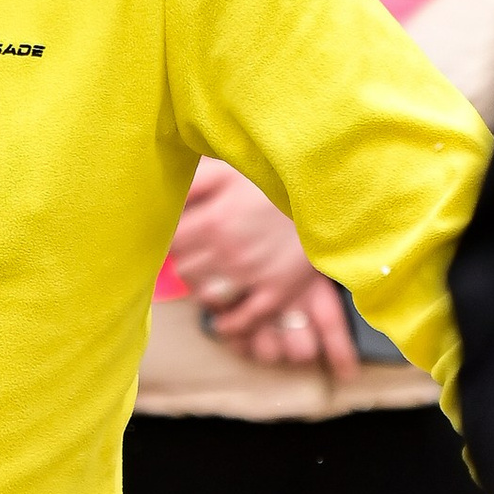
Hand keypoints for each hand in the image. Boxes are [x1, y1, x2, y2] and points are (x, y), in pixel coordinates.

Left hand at [170, 160, 358, 376]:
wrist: (326, 196)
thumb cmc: (276, 181)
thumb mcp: (232, 170)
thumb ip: (196, 180)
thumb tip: (167, 190)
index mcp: (213, 221)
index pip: (173, 242)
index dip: (173, 239)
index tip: (182, 235)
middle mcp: (228, 253)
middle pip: (187, 271)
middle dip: (189, 262)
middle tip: (199, 255)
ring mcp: (251, 276)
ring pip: (208, 296)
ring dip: (205, 288)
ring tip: (213, 277)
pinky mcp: (275, 293)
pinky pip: (243, 319)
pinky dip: (228, 323)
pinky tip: (222, 320)